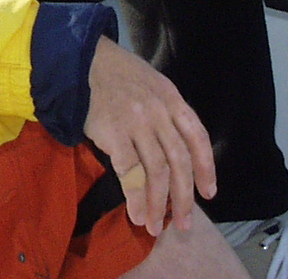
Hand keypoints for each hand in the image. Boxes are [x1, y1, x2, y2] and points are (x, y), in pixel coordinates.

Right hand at [83, 38, 216, 236]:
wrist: (80, 62)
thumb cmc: (116, 75)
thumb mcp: (151, 84)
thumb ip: (166, 113)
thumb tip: (173, 155)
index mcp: (171, 98)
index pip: (198, 136)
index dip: (206, 168)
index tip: (208, 193)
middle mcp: (158, 111)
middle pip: (179, 161)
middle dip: (183, 197)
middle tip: (184, 224)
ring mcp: (136, 122)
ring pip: (156, 171)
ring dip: (157, 204)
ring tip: (155, 226)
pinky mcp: (113, 133)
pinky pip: (129, 173)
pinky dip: (135, 198)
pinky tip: (136, 214)